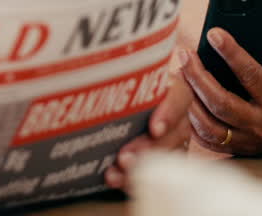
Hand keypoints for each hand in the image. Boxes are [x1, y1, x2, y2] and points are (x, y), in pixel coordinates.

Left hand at [103, 59, 196, 190]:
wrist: (110, 108)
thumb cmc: (114, 89)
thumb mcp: (116, 82)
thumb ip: (110, 80)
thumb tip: (82, 83)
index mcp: (169, 90)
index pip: (179, 97)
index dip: (170, 112)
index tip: (154, 128)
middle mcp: (176, 116)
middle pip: (174, 133)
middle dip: (148, 148)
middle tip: (125, 158)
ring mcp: (172, 141)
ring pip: (166, 156)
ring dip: (140, 167)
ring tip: (116, 173)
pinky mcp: (161, 160)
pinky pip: (156, 174)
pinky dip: (133, 179)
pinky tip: (116, 180)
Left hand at [179, 9, 261, 155]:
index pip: (250, 74)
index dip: (231, 53)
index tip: (213, 33)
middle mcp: (260, 122)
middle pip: (221, 102)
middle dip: (198, 77)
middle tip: (184, 54)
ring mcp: (247, 140)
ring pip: (210, 124)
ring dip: (190, 101)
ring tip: (178, 76)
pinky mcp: (236, 150)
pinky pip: (207, 140)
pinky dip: (192, 123)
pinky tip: (183, 102)